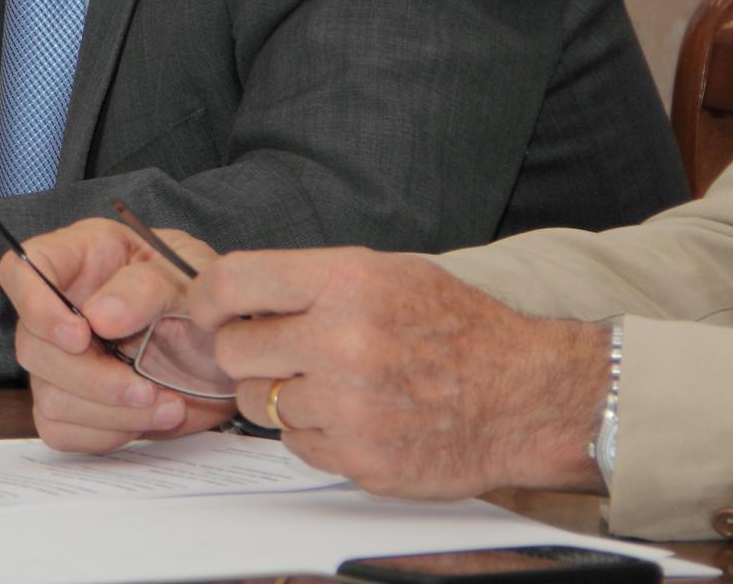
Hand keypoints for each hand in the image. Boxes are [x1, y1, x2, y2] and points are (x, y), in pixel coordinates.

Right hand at [1, 218, 231, 452]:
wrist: (233, 358)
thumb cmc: (207, 304)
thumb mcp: (188, 280)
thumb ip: (145, 288)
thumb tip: (97, 315)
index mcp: (81, 258)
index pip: (22, 269)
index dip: (33, 303)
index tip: (79, 335)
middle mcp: (61, 307)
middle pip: (32, 345)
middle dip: (91, 377)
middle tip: (145, 387)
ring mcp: (62, 359)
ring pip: (49, 395)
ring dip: (110, 411)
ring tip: (166, 404)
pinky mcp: (73, 403)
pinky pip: (61, 430)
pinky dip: (106, 433)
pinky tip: (146, 419)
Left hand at [189, 249, 609, 499]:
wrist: (527, 396)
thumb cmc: (458, 330)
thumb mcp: (387, 273)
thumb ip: (311, 281)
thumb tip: (235, 293)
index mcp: (346, 282)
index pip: (233, 281)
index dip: (206, 299)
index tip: (205, 311)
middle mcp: (341, 341)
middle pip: (233, 350)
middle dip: (247, 352)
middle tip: (280, 353)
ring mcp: (349, 405)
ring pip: (258, 402)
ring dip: (279, 396)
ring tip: (329, 386)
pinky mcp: (359, 457)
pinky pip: (295, 444)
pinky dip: (314, 434)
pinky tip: (355, 417)